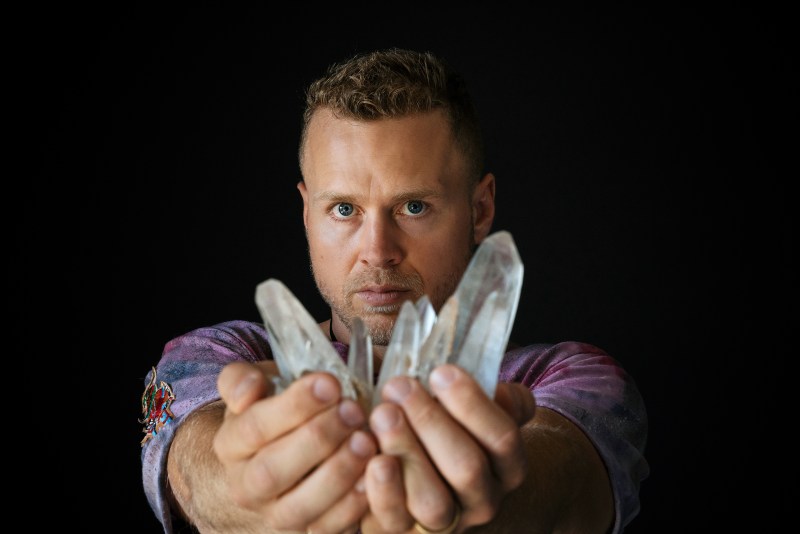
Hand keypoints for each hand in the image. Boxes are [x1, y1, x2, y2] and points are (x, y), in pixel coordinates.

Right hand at [214, 361, 377, 532]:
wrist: (280, 454)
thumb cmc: (276, 410)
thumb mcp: (257, 387)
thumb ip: (242, 380)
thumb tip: (247, 391)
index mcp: (231, 445)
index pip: (254, 427)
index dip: (294, 405)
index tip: (331, 383)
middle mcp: (246, 486)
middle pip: (272, 471)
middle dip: (318, 438)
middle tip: (353, 411)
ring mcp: (275, 514)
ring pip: (299, 507)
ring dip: (337, 473)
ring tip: (366, 440)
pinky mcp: (306, 531)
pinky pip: (326, 529)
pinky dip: (353, 505)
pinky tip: (374, 474)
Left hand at [360, 364, 534, 533]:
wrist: (434, 482)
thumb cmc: (450, 428)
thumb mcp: (475, 408)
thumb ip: (486, 392)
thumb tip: (487, 375)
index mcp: (508, 465)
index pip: (502, 438)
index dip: (472, 404)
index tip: (441, 371)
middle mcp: (485, 500)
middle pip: (467, 468)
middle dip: (430, 422)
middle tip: (399, 386)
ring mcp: (447, 523)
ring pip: (432, 500)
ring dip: (406, 451)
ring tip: (382, 414)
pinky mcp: (406, 533)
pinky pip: (395, 521)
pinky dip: (382, 490)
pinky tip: (371, 457)